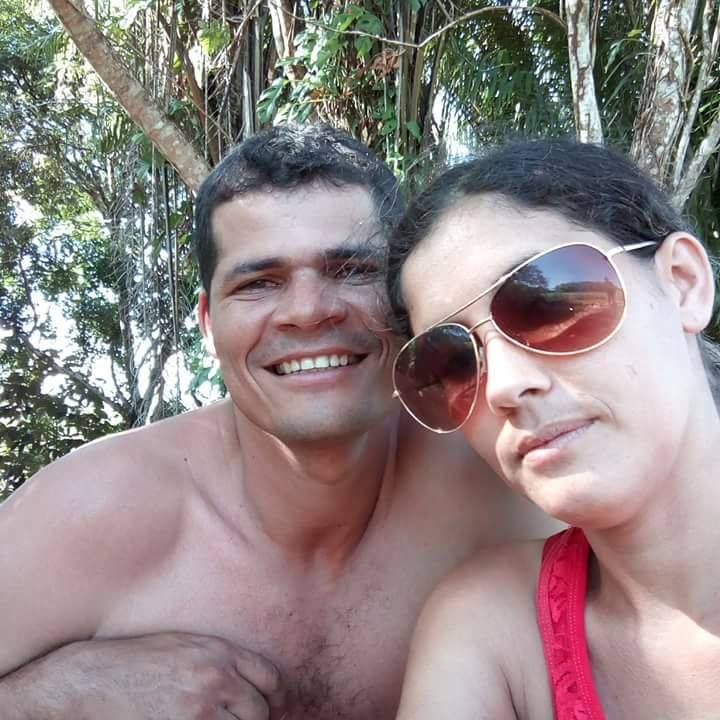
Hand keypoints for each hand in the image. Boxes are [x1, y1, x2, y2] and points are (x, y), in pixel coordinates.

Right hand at [8, 632, 286, 719]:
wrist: (90, 682)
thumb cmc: (136, 661)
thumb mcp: (184, 644)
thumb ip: (219, 659)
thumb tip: (248, 681)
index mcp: (218, 652)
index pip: (269, 676)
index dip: (271, 694)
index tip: (266, 704)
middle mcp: (215, 678)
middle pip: (258, 709)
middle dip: (252, 718)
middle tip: (234, 719)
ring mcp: (199, 710)